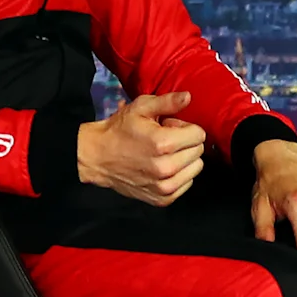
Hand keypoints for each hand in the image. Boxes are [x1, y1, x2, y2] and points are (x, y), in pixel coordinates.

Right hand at [77, 91, 203, 206]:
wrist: (97, 157)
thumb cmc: (120, 130)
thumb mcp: (141, 108)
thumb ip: (167, 102)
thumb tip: (188, 97)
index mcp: (164, 144)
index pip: (199, 135)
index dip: (185, 127)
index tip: (170, 127)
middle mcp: (166, 168)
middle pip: (198, 151)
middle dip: (185, 142)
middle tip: (165, 140)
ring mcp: (164, 186)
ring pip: (196, 168)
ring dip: (184, 159)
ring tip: (163, 154)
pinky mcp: (162, 198)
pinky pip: (187, 184)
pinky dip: (179, 175)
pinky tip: (163, 168)